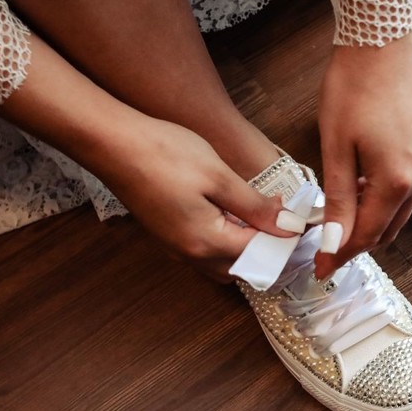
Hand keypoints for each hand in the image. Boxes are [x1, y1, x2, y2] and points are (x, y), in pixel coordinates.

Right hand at [98, 118, 291, 280]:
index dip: (283, 239)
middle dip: (265, 249)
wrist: (112, 143)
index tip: (300, 220)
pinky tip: (230, 210)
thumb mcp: (219, 177)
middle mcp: (190, 254)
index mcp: (207, 243)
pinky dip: (224, 238)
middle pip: (240, 267)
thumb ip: (255, 207)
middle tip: (281, 218)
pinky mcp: (166, 235)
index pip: (259, 255)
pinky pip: (204, 249)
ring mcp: (175, 247)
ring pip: (221, 261)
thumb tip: (287, 227)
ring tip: (259, 213)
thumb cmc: (165, 154)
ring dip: (244, 245)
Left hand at [315, 32, 411, 278]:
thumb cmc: (353, 86)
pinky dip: (381, 202)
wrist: (384, 39)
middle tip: (324, 253)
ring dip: (369, 223)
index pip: (366, 235)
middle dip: (355, 244)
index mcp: (396, 181)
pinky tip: (356, 191)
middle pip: (386, 230)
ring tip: (336, 224)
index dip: (340, 255)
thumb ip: (338, 199)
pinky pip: (404, 191)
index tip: (319, 271)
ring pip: (397, 213)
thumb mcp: (336, 147)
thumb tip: (334, 244)